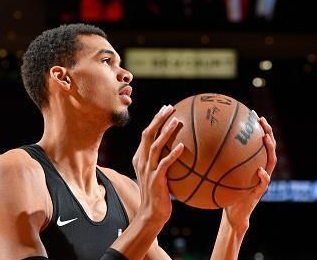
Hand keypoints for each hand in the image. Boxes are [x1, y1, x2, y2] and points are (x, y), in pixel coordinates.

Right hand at [132, 105, 183, 224]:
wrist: (151, 214)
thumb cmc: (158, 194)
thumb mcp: (157, 174)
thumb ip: (164, 161)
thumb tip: (182, 150)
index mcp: (140, 157)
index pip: (146, 133)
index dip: (156, 120)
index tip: (167, 108)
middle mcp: (141, 160)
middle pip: (148, 134)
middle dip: (159, 119)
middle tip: (170, 108)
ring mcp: (147, 169)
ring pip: (155, 145)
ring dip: (166, 132)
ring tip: (176, 121)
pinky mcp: (155, 179)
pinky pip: (164, 163)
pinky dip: (172, 154)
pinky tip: (182, 147)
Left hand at [223, 116, 276, 232]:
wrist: (232, 213)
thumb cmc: (223, 192)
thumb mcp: (217, 174)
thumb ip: (212, 162)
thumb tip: (193, 145)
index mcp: (249, 163)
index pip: (255, 142)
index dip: (255, 128)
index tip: (251, 113)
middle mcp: (258, 168)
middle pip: (267, 147)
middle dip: (266, 132)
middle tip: (260, 119)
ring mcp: (261, 180)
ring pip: (270, 162)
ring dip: (269, 149)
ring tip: (264, 138)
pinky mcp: (258, 193)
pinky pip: (263, 184)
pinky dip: (263, 177)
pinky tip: (260, 170)